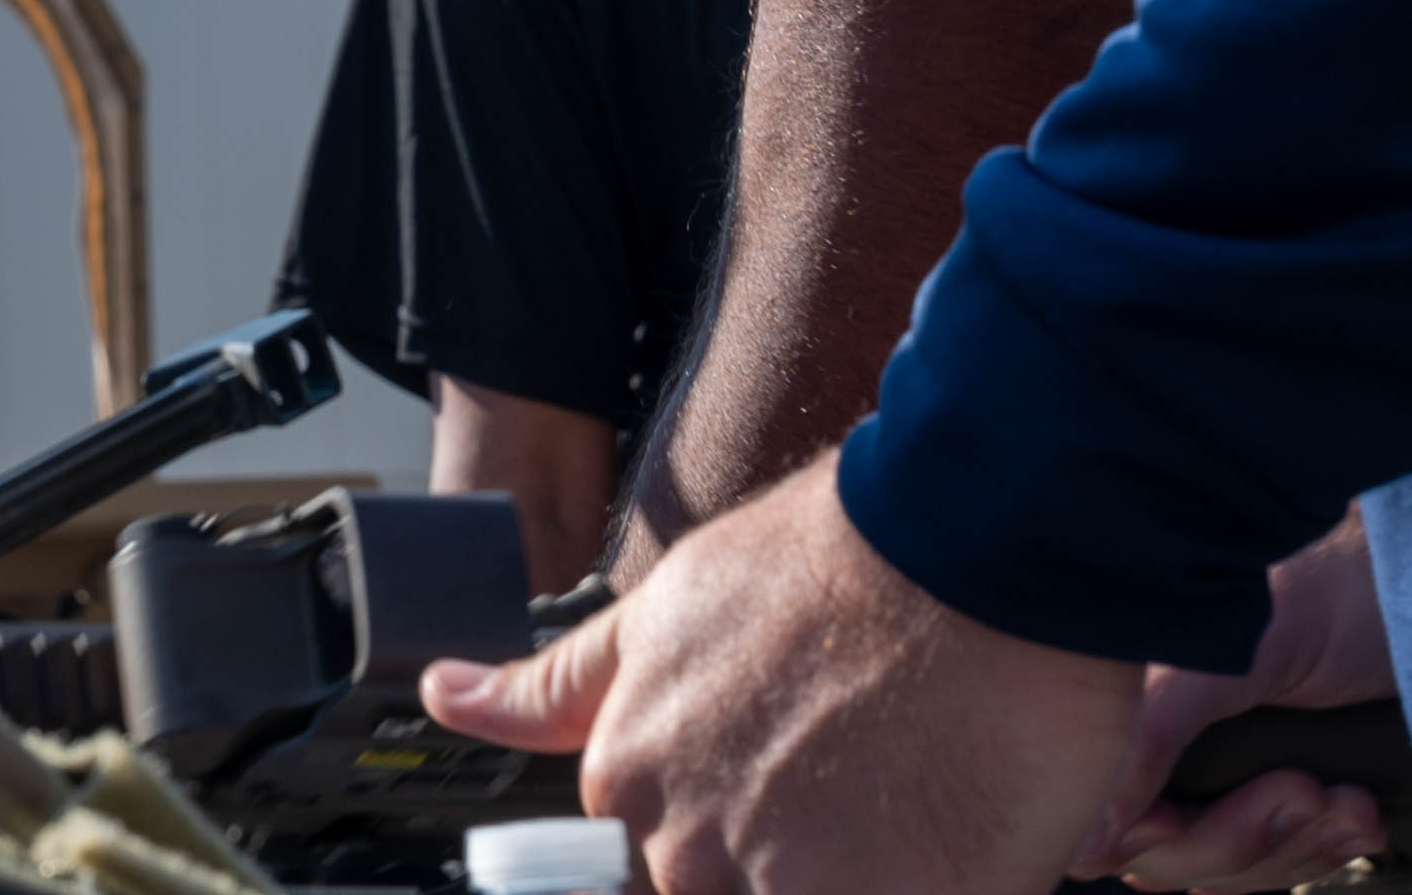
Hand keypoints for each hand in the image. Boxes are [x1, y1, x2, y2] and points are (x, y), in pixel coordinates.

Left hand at [421, 455, 1141, 894]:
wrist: (964, 550)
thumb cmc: (827, 568)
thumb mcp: (661, 615)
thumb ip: (559, 685)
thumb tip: (447, 696)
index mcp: (628, 787)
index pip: (644, 874)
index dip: (727, 848)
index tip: (777, 809)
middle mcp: (690, 852)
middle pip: (713, 892)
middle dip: (788, 863)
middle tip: (849, 792)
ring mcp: (789, 887)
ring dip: (845, 872)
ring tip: (894, 812)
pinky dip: (928, 886)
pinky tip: (946, 842)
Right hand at [1070, 517, 1394, 888]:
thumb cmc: (1321, 586)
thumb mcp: (1225, 657)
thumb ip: (1148, 737)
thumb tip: (1087, 843)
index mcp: (1117, 690)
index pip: (1086, 808)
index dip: (1128, 833)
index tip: (1177, 823)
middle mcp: (1153, 732)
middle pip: (1158, 856)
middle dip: (1237, 838)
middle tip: (1300, 789)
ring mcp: (1220, 767)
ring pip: (1224, 870)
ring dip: (1292, 848)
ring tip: (1347, 801)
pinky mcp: (1281, 789)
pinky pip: (1281, 864)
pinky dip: (1322, 849)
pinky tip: (1358, 812)